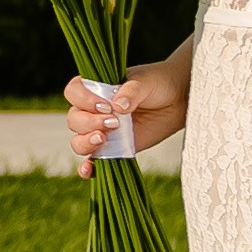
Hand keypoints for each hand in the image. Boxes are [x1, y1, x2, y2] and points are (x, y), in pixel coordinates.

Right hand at [64, 59, 188, 177]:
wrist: (177, 100)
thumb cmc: (158, 83)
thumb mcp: (145, 82)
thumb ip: (130, 92)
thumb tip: (118, 106)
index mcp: (96, 88)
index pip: (73, 92)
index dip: (84, 100)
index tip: (106, 106)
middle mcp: (94, 109)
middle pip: (74, 119)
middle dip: (88, 123)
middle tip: (114, 123)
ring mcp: (102, 130)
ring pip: (78, 140)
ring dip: (85, 143)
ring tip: (104, 139)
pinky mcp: (113, 149)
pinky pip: (92, 161)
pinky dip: (87, 168)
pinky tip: (88, 170)